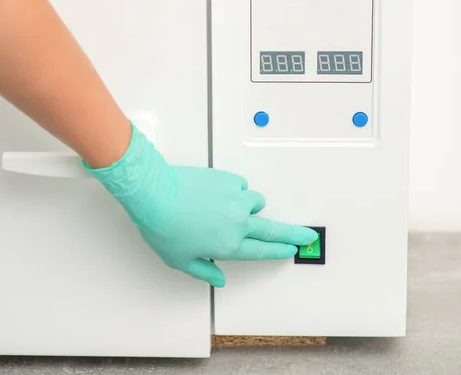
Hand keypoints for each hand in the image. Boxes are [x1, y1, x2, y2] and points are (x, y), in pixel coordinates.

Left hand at [84, 123, 317, 286]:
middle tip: (307, 234)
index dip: (280, 251)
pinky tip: (215, 193)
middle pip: (273, 230)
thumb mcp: (180, 260)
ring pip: (256, 202)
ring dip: (249, 206)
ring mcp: (236, 199)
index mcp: (228, 246)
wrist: (154, 194)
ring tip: (226, 207)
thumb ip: (204, 271)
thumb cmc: (163, 228)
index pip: (262, 251)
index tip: (293, 249)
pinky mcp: (228, 180)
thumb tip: (220, 279)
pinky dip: (234, 190)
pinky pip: (240, 185)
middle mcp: (238, 223)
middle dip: (293, 233)